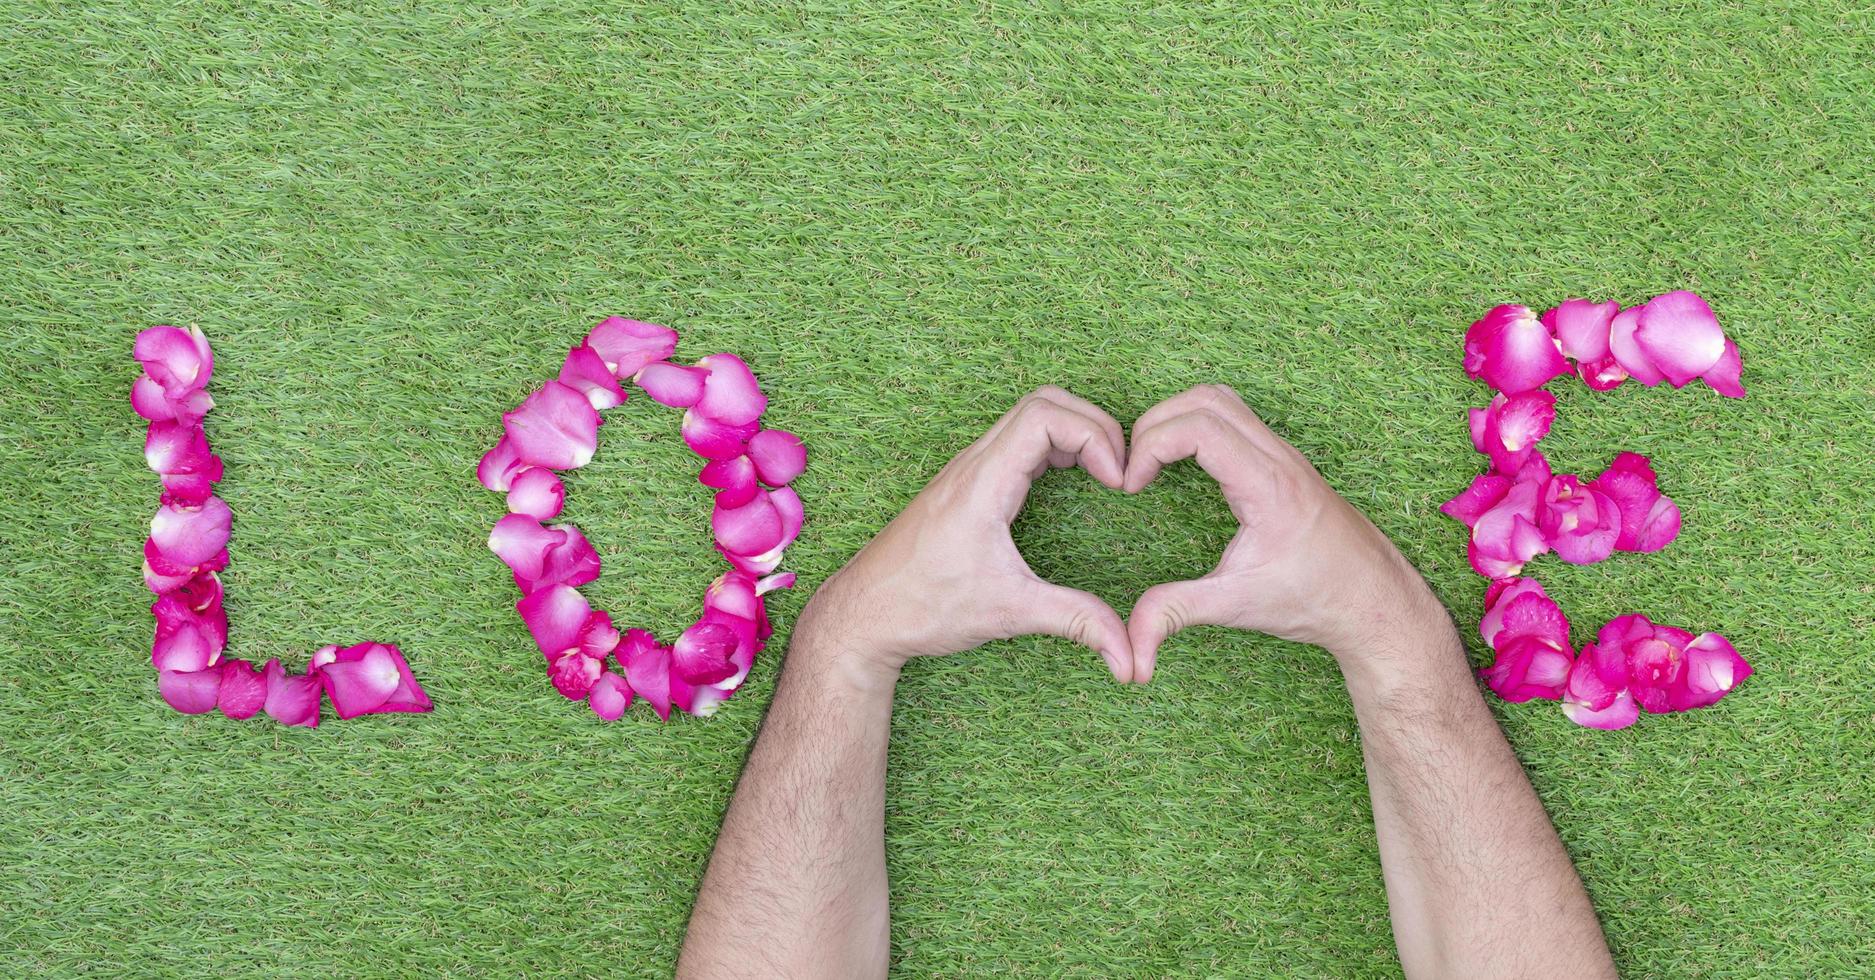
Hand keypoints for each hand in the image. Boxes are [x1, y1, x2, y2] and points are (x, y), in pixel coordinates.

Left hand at [799, 386, 1135, 684]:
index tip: (1118, 482)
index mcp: (983, 482)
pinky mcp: (965, 484)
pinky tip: (1073, 480)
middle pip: (1044, 402)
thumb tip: (1130, 656)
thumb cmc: (922, 607)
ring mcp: (967, 470)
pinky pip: (1016, 440)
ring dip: (1075, 433)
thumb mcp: (1009, 613)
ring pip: (1029, 416)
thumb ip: (1076, 623)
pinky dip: (1054, 445)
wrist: (861, 615)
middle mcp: (973, 464)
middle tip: (1121, 471)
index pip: (1046, 415)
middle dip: (1095, 425)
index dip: (1096, 435)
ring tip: (1105, 475)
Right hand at [1123, 385, 1444, 681]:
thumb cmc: (1316, 600)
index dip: (1150, 446)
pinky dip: (1197, 427)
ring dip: (1176, 419)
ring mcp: (1284, 454)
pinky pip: (1234, 418)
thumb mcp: (1237, 606)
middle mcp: (1279, 458)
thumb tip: (1129, 651)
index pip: (1198, 426)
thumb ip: (1175, 613)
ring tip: (1152, 464)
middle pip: (1204, 398)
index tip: (1132, 486)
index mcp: (1267, 484)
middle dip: (1154, 424)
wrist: (1374, 601)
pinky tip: (1182, 468)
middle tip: (1134, 469)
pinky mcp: (1282, 462)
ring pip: (1220, 399)